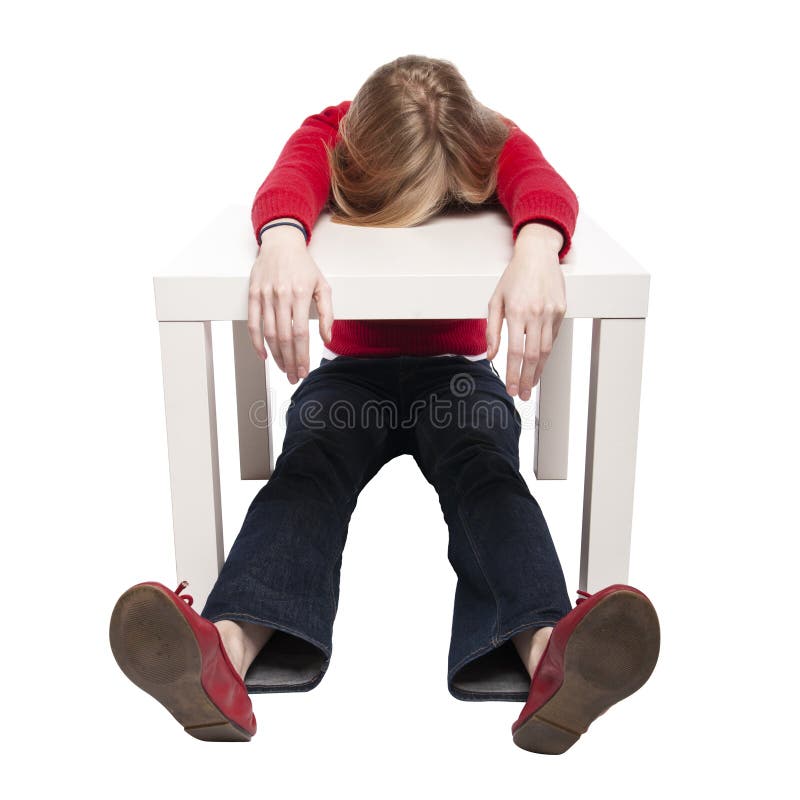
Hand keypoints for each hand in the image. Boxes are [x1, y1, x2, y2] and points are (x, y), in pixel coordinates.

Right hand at [247, 222, 333, 382]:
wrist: (281, 243)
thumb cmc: (303, 266)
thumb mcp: (322, 285)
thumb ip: (327, 313)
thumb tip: (327, 338)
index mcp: (299, 294)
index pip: (300, 333)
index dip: (302, 355)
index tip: (305, 370)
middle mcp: (281, 296)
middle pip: (284, 338)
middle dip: (290, 361)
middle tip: (294, 377)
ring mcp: (264, 295)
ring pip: (268, 334)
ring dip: (276, 356)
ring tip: (284, 369)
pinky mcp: (252, 294)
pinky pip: (252, 323)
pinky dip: (256, 342)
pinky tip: (263, 355)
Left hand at [486, 223, 566, 399]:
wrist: (538, 256)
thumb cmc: (514, 277)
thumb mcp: (495, 300)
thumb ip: (492, 330)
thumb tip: (491, 355)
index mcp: (516, 312)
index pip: (515, 352)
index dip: (513, 374)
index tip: (511, 388)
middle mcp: (535, 314)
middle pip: (533, 356)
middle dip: (527, 379)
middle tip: (523, 395)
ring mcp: (551, 313)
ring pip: (546, 350)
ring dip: (538, 371)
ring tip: (532, 385)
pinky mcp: (561, 311)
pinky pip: (553, 338)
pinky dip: (546, 353)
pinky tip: (539, 364)